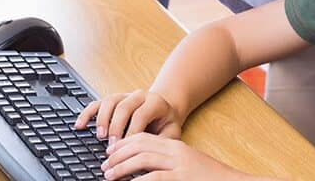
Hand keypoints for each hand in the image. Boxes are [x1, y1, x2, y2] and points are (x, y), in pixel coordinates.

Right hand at [75, 89, 183, 142]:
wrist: (165, 110)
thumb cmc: (167, 124)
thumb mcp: (172, 132)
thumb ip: (162, 141)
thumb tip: (149, 153)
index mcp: (155, 102)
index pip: (141, 114)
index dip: (132, 131)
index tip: (127, 148)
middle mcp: (139, 96)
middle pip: (123, 107)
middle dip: (116, 127)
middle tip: (112, 145)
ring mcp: (125, 96)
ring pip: (109, 102)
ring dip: (102, 119)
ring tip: (100, 136)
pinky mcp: (113, 99)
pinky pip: (98, 103)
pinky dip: (87, 113)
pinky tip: (80, 125)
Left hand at [101, 133, 248, 180]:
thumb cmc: (209, 178)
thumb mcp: (187, 166)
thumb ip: (168, 163)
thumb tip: (144, 169)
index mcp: (176, 146)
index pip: (144, 138)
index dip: (124, 144)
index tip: (111, 153)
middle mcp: (176, 152)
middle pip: (139, 145)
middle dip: (118, 154)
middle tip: (105, 165)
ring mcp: (180, 165)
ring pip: (142, 159)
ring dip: (122, 167)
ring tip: (109, 175)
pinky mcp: (182, 178)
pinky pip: (154, 178)